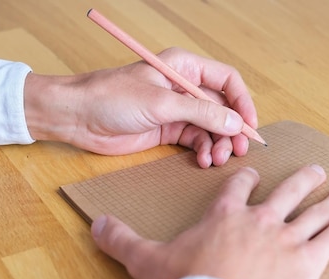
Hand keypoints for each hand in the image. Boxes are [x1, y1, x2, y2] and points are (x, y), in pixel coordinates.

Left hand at [23, 47, 256, 167]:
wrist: (79, 117)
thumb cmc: (112, 97)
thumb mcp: (161, 103)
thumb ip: (200, 112)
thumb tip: (234, 123)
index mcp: (184, 67)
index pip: (226, 80)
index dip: (242, 102)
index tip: (249, 126)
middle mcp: (184, 87)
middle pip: (222, 107)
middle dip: (231, 129)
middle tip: (237, 151)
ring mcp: (176, 110)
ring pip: (210, 127)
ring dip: (217, 143)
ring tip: (216, 159)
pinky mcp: (167, 130)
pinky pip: (195, 141)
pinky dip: (202, 151)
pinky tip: (202, 160)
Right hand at [90, 165, 328, 278]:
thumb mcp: (146, 260)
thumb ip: (122, 240)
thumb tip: (94, 225)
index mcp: (225, 217)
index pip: (237, 189)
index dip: (245, 179)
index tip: (251, 174)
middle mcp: (259, 220)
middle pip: (286, 192)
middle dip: (301, 181)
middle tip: (313, 171)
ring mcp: (286, 238)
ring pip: (315, 210)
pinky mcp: (308, 262)